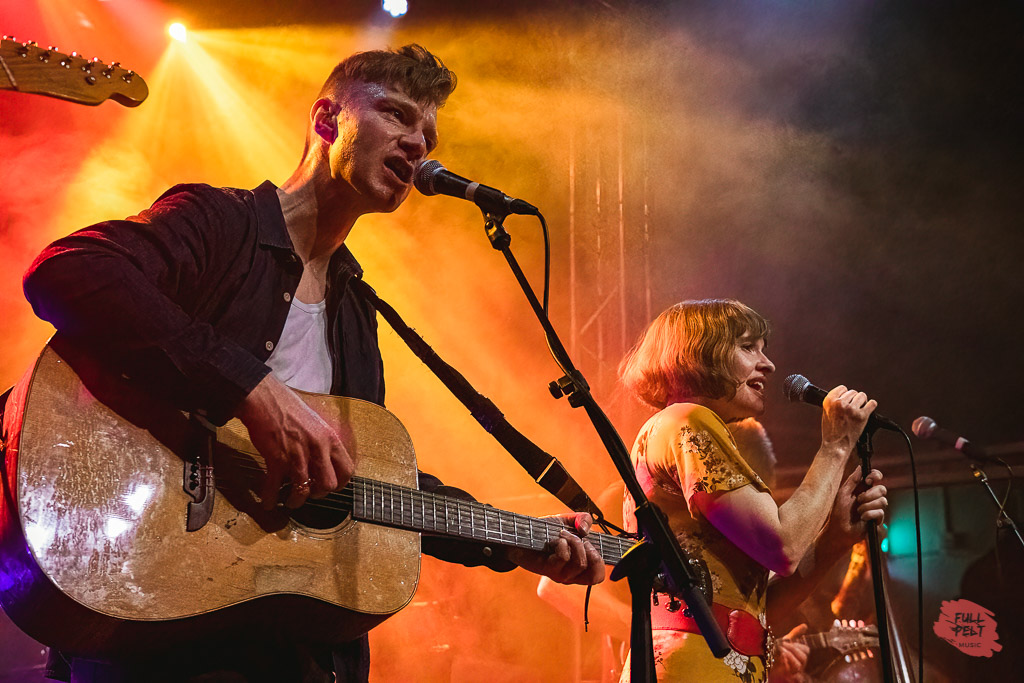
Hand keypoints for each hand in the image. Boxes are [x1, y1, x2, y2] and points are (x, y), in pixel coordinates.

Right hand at [237, 373, 353, 508]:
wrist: (265, 399)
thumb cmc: (289, 408)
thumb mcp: (316, 422)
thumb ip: (324, 441)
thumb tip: (328, 459)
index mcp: (330, 439)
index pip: (347, 470)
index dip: (340, 483)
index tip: (330, 487)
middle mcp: (317, 448)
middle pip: (328, 485)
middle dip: (318, 493)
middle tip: (309, 492)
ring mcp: (297, 455)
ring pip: (303, 491)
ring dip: (295, 501)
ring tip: (289, 501)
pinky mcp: (277, 459)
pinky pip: (275, 487)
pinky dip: (270, 498)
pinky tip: (268, 501)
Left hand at [507, 513, 604, 584]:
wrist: (521, 533)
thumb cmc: (545, 531)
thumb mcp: (567, 521)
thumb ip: (583, 519)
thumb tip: (586, 529)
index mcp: (579, 567)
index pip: (599, 576)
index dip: (601, 560)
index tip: (590, 543)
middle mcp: (571, 575)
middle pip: (595, 575)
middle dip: (592, 552)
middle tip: (580, 540)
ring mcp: (560, 574)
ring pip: (580, 563)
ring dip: (575, 542)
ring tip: (563, 534)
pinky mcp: (548, 569)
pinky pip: (564, 557)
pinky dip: (562, 543)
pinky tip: (555, 540)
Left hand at [771, 624, 810, 681]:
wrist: (770, 665)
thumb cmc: (780, 653)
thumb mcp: (787, 641)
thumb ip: (796, 634)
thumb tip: (805, 625)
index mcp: (800, 656)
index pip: (806, 650)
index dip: (798, 644)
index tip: (788, 639)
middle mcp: (800, 664)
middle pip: (803, 657)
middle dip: (793, 649)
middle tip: (783, 644)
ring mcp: (794, 671)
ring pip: (798, 665)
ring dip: (790, 656)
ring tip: (781, 650)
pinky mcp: (788, 677)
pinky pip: (792, 674)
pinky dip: (786, 664)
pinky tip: (781, 658)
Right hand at [820, 385, 877, 456]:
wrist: (836, 446)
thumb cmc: (831, 432)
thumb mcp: (826, 413)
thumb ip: (834, 403)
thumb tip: (845, 396)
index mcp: (829, 401)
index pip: (842, 388)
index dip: (845, 395)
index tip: (847, 401)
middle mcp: (840, 403)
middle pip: (853, 392)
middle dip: (854, 399)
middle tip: (852, 409)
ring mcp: (851, 409)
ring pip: (862, 396)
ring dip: (862, 402)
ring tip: (858, 410)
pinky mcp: (861, 416)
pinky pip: (872, 404)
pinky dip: (871, 406)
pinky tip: (868, 409)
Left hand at [829, 466, 887, 543]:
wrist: (839, 529)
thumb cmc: (838, 511)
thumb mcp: (843, 493)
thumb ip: (853, 480)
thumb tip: (861, 467)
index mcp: (862, 488)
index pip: (876, 477)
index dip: (876, 476)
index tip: (868, 480)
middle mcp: (870, 497)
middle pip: (882, 489)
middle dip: (870, 494)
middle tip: (859, 499)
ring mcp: (875, 507)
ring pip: (883, 501)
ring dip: (868, 505)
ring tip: (858, 511)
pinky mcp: (878, 519)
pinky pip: (880, 512)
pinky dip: (869, 514)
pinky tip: (862, 518)